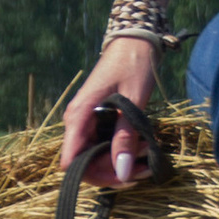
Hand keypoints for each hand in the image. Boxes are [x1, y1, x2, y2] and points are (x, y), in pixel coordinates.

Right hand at [58, 36, 163, 185]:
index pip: (71, 161)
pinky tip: (141, 149)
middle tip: (144, 168)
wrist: (134, 42)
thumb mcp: (133, 101)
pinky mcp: (95, 122)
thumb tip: (123, 171)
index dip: (95, 175)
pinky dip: (120, 153)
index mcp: (79, 116)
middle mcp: (76, 122)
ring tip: (147, 155)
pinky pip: (102, 147)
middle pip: (84, 165)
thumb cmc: (133, 65)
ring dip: (119, 164)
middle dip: (113, 172)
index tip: (124, 176)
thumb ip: (126, 136)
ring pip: (94, 158)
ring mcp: (85, 123)